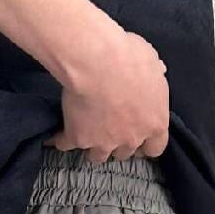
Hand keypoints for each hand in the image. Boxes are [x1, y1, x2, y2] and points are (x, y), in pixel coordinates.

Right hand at [46, 21, 169, 163]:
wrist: (97, 61)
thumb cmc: (129, 57)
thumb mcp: (151, 60)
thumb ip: (154, 74)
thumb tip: (156, 70)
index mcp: (153, 123)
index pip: (155, 148)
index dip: (147, 145)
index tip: (141, 141)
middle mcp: (130, 139)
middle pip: (125, 153)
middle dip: (119, 143)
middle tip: (112, 130)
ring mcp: (104, 142)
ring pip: (99, 156)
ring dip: (95, 148)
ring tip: (89, 138)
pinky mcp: (78, 137)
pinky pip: (66, 144)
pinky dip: (62, 140)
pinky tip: (57, 136)